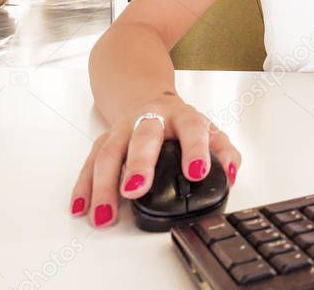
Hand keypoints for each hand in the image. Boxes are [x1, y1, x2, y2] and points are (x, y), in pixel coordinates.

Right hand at [69, 93, 241, 227]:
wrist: (149, 99)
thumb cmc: (181, 124)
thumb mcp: (209, 132)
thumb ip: (225, 153)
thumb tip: (231, 175)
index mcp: (183, 117)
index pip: (192, 129)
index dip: (196, 149)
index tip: (196, 172)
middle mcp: (151, 119)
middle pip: (143, 137)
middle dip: (139, 163)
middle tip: (136, 189)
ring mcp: (124, 129)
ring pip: (110, 152)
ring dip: (105, 184)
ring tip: (105, 213)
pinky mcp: (103, 141)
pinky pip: (90, 162)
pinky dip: (84, 186)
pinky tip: (82, 206)